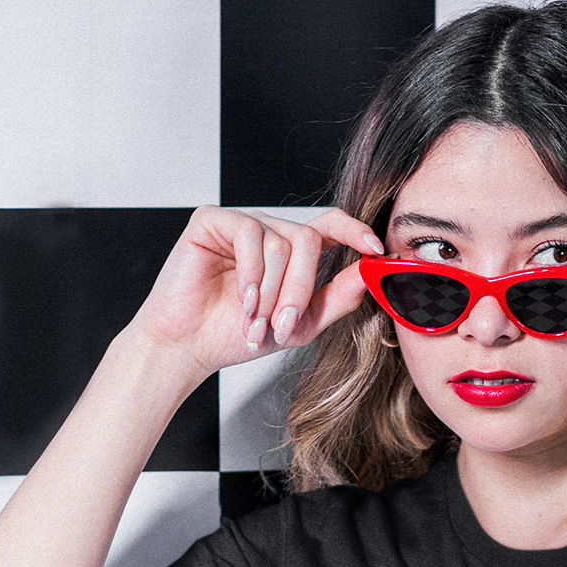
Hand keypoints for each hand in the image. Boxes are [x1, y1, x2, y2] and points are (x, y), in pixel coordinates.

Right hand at [128, 205, 382, 377]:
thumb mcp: (300, 325)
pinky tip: (242, 299)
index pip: (331, 225)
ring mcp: (242, 223)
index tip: (376, 248)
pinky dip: (252, 275)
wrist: (190, 346)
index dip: (355, 230)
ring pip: (281, 243)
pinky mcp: (213, 220)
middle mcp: (270, 231)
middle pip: (308, 240)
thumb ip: (335, 300)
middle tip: (284, 325)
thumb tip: (368, 276)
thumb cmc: (238, 334)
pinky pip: (250, 234)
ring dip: (272, 292)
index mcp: (293, 253)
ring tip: (255, 321)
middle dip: (301, 289)